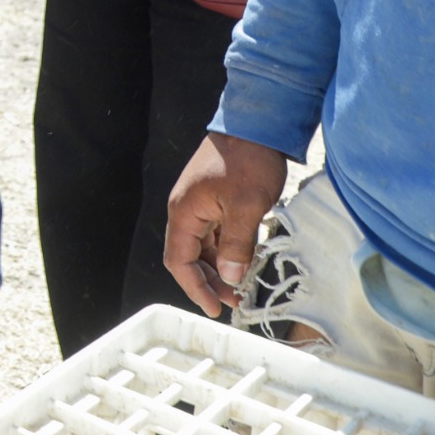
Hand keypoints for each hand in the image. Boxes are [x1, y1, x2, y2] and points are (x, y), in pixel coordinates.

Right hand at [165, 133, 287, 316]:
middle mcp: (186, 210)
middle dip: (209, 282)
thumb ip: (236, 244)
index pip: (178, 261)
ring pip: (203, 247)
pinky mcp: (214, 200)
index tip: (214, 309)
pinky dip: (227, 251)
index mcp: (184, 212)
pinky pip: (215, 234)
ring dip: (219, 268)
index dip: (194, 288)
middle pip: (189, 257)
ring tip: (243, 285)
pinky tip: (245, 259)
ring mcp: (200, 204)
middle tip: (235, 301)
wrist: (256, 126)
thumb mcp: (246, 206)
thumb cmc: (247, 162)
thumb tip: (229, 276)